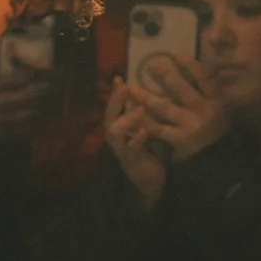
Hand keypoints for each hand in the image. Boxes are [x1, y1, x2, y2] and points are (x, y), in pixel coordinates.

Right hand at [103, 81, 170, 208]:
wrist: (151, 182)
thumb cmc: (148, 154)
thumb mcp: (142, 130)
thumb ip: (138, 116)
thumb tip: (140, 94)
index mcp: (119, 130)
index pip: (113, 108)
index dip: (115, 94)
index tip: (120, 78)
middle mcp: (116, 139)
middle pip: (109, 117)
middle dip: (116, 101)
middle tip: (125, 87)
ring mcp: (121, 150)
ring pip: (114, 132)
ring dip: (126, 119)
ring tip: (139, 109)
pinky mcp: (131, 162)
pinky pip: (130, 149)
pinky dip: (136, 139)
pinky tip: (144, 131)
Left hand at [130, 50, 231, 161]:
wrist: (218, 154)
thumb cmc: (217, 123)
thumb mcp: (220, 102)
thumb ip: (207, 84)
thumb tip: (187, 62)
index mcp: (215, 97)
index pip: (203, 77)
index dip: (189, 65)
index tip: (174, 54)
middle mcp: (203, 109)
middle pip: (182, 89)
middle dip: (165, 75)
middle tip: (150, 64)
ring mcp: (190, 124)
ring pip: (164, 107)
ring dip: (145, 96)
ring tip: (130, 88)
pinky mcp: (179, 138)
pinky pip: (157, 128)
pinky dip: (144, 120)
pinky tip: (131, 112)